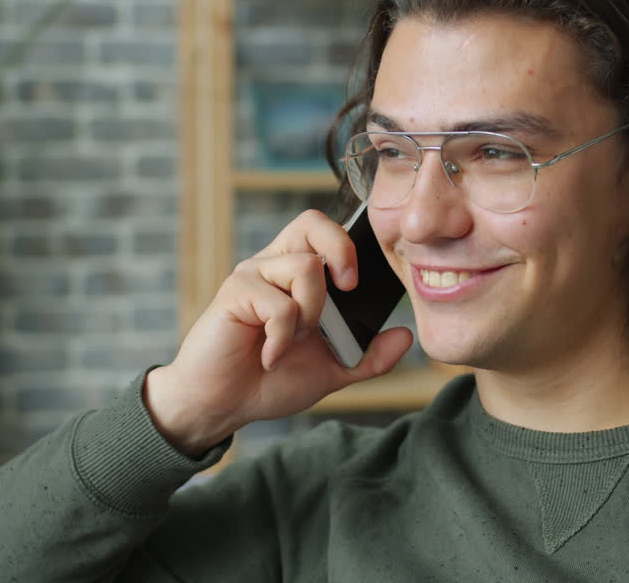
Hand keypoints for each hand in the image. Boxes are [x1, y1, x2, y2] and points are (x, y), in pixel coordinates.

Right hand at [144, 210, 413, 456]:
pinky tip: (270, 358)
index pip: (323, 231)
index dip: (347, 244)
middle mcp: (273, 266)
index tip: (357, 285)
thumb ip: (368, 355)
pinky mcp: (234, 294)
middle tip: (346, 290)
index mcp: (296, 275)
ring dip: (311, 312)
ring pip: (304, 267)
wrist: (223, 405)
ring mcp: (252, 277)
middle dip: (339, 251)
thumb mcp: (331, 370)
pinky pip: (278, 304)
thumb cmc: (271, 380)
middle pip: (311, 223)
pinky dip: (283, 338)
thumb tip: (405, 336)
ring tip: (293, 342)